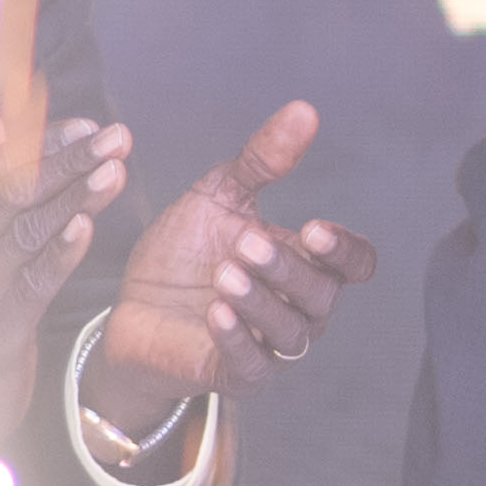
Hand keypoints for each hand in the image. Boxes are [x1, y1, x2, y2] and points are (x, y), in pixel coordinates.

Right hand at [0, 112, 122, 430]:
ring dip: (74, 197)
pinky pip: (30, 286)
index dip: (41, 144)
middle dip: (68, 160)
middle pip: (13, 193)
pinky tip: (87, 229)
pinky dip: (58, 254)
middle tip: (116, 137)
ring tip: (115, 170)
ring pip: (26, 232)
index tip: (87, 125)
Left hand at [87, 100, 374, 437]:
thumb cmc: (184, 254)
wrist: (131, 308)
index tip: (313, 227)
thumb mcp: (219, 197)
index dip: (343, 250)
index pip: (354, 264)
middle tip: (245, 244)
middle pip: (322, 295)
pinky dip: (238, 338)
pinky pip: (253, 364)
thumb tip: (304, 110)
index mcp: (304, 264)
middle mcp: (298, 308)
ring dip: (261, 302)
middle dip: (286, 269)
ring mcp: (271, 345)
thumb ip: (262, 160)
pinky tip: (216, 312)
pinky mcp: (237, 375)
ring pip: (293, 331)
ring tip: (225, 274)